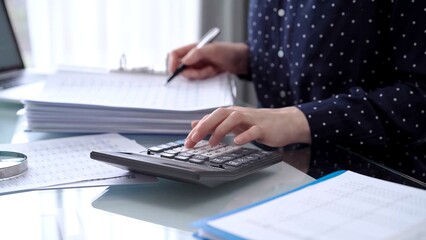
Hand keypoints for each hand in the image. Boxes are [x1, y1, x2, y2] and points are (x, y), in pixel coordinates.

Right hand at [167, 42, 248, 78]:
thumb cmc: (229, 52)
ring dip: (200, 74)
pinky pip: (198, 79)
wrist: (242, 61)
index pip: (175, 54)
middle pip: (181, 67)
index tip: (173, 72)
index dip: (171, 63)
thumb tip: (183, 60)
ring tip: (212, 69)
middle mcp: (193, 56)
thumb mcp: (213, 50)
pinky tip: (214, 72)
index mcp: (193, 48)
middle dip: (190, 72)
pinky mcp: (203, 73)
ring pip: (190, 75)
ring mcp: (198, 65)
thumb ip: (197, 53)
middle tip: (202, 71)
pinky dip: (205, 77)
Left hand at [185, 106, 311, 147]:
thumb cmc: (259, 123)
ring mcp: (252, 120)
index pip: (211, 117)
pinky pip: (253, 130)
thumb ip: (216, 123)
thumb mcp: (234, 123)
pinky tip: (237, 142)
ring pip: (234, 119)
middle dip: (205, 126)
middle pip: (219, 114)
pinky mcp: (264, 128)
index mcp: (232, 113)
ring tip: (212, 143)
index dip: (198, 128)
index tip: (188, 142)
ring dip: (221, 130)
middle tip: (194, 140)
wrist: (286, 122)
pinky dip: (245, 136)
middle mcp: (240, 114)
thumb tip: (196, 123)